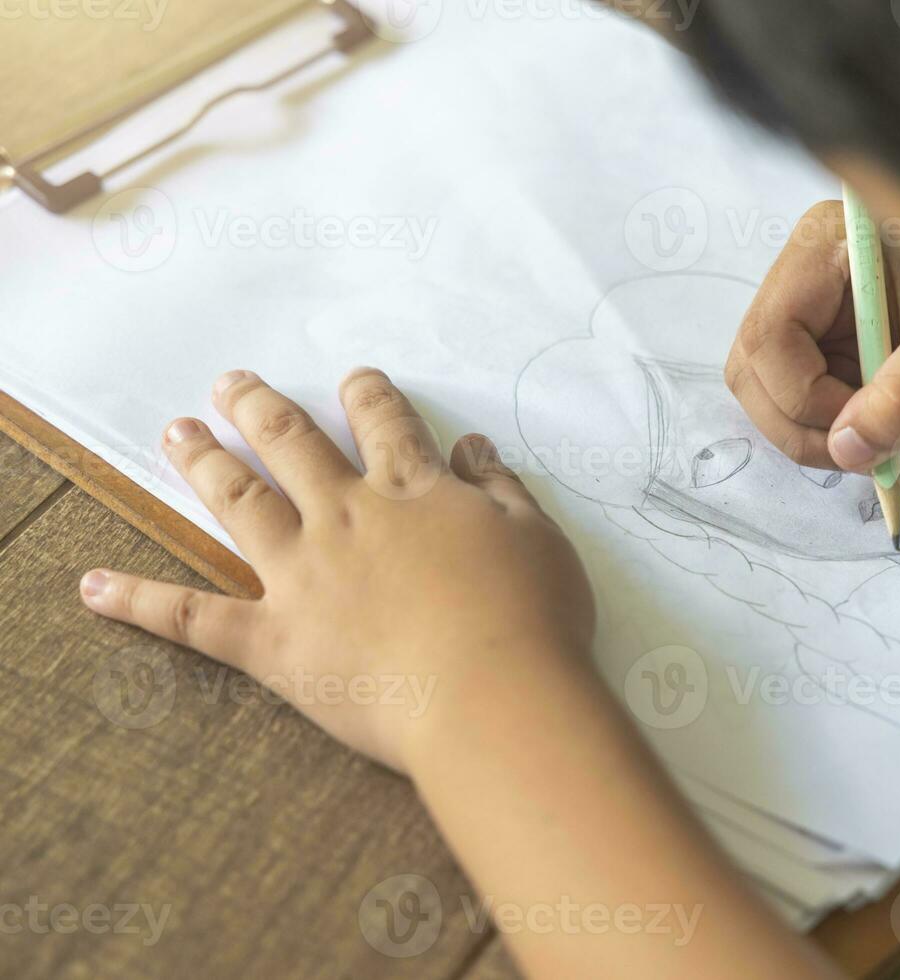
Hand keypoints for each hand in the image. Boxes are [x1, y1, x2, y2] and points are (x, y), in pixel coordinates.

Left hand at [78, 368, 593, 772]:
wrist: (493, 697)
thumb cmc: (532, 619)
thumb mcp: (539, 540)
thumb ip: (502, 489)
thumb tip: (475, 448)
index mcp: (414, 491)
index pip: (384, 424)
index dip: (367, 395)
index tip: (353, 379)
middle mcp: (347, 516)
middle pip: (292, 444)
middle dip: (260, 406)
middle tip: (230, 382)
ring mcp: (302, 575)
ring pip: (238, 502)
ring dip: (203, 461)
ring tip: (176, 431)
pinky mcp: (272, 640)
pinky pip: (193, 617)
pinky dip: (139, 601)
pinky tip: (91, 585)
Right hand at [725, 200, 899, 471]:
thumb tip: (848, 452)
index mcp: (825, 248)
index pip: (768, 341)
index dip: (804, 402)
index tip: (866, 431)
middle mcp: (816, 279)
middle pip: (765, 375)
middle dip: (822, 432)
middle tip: (883, 457)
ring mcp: (835, 316)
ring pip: (802, 402)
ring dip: (868, 441)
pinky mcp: (864, 348)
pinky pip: (849, 409)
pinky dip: (898, 434)